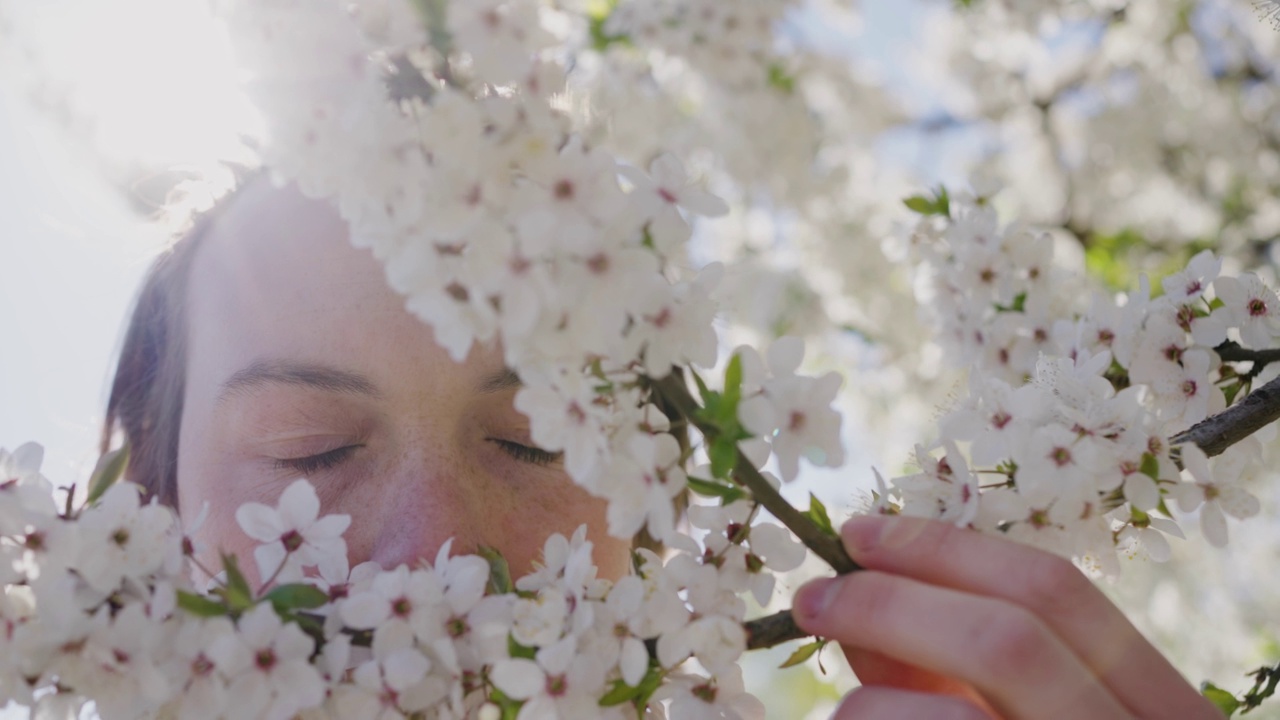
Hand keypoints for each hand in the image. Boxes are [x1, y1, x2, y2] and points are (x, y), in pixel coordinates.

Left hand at [791, 515, 1222, 718]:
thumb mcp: (1006, 714)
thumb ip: (941, 671)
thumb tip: (857, 610)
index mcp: (1152, 704)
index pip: (1058, 590)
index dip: (947, 547)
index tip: (860, 530)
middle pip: (1013, 631)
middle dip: (896, 599)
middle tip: (814, 594)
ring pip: (973, 687)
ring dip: (878, 680)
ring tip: (838, 693)